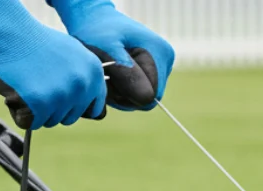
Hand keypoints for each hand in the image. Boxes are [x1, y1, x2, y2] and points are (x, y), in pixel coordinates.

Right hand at [0, 0, 106, 129]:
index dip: (75, 107)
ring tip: (27, 86)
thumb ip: (84, 77)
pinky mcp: (40, 103)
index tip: (62, 101)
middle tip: (37, 88)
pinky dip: (20, 114)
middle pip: (69, 117)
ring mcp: (62, 95)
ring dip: (36, 111)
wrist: (8, 31)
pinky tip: (16, 94)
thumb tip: (91, 103)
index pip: (94, 108)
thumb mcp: (73, 53)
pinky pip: (30, 123)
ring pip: (50, 121)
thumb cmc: (35, 42)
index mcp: (94, 73)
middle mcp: (82, 85)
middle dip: (53, 108)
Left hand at [50, 0, 174, 110]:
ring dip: (121, 93)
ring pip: (142, 98)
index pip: (149, 95)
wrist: (96, 20)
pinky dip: (123, 90)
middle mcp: (166, 61)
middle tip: (104, 76)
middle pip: (147, 99)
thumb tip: (147, 98)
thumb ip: (125, 71)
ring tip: (107, 74)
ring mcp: (162, 67)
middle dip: (123, 94)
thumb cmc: (97, 31)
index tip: (107, 76)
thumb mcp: (106, 49)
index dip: (125, 94)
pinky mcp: (154, 72)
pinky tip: (113, 75)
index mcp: (161, 53)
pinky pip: (140, 93)